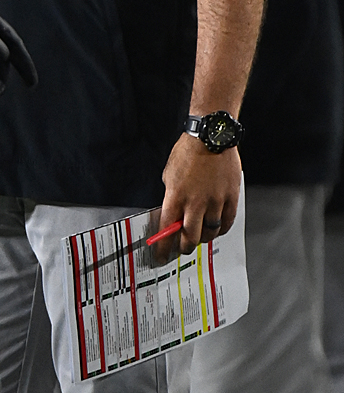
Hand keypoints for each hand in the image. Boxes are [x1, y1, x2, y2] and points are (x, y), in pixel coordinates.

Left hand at [158, 132, 240, 253]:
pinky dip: (221, 230)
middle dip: (184, 247)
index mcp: (175, 196)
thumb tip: (174, 214)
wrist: (210, 137)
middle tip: (182, 249)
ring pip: (210, 233)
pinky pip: (227, 223)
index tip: (161, 255)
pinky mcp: (230, 198)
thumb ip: (172, 196)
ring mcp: (215, 202)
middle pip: (190, 237)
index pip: (167, 229)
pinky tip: (217, 229)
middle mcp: (195, 202)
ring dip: (203, 239)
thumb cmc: (187, 152)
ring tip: (199, 237)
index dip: (163, 246)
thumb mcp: (169, 173)